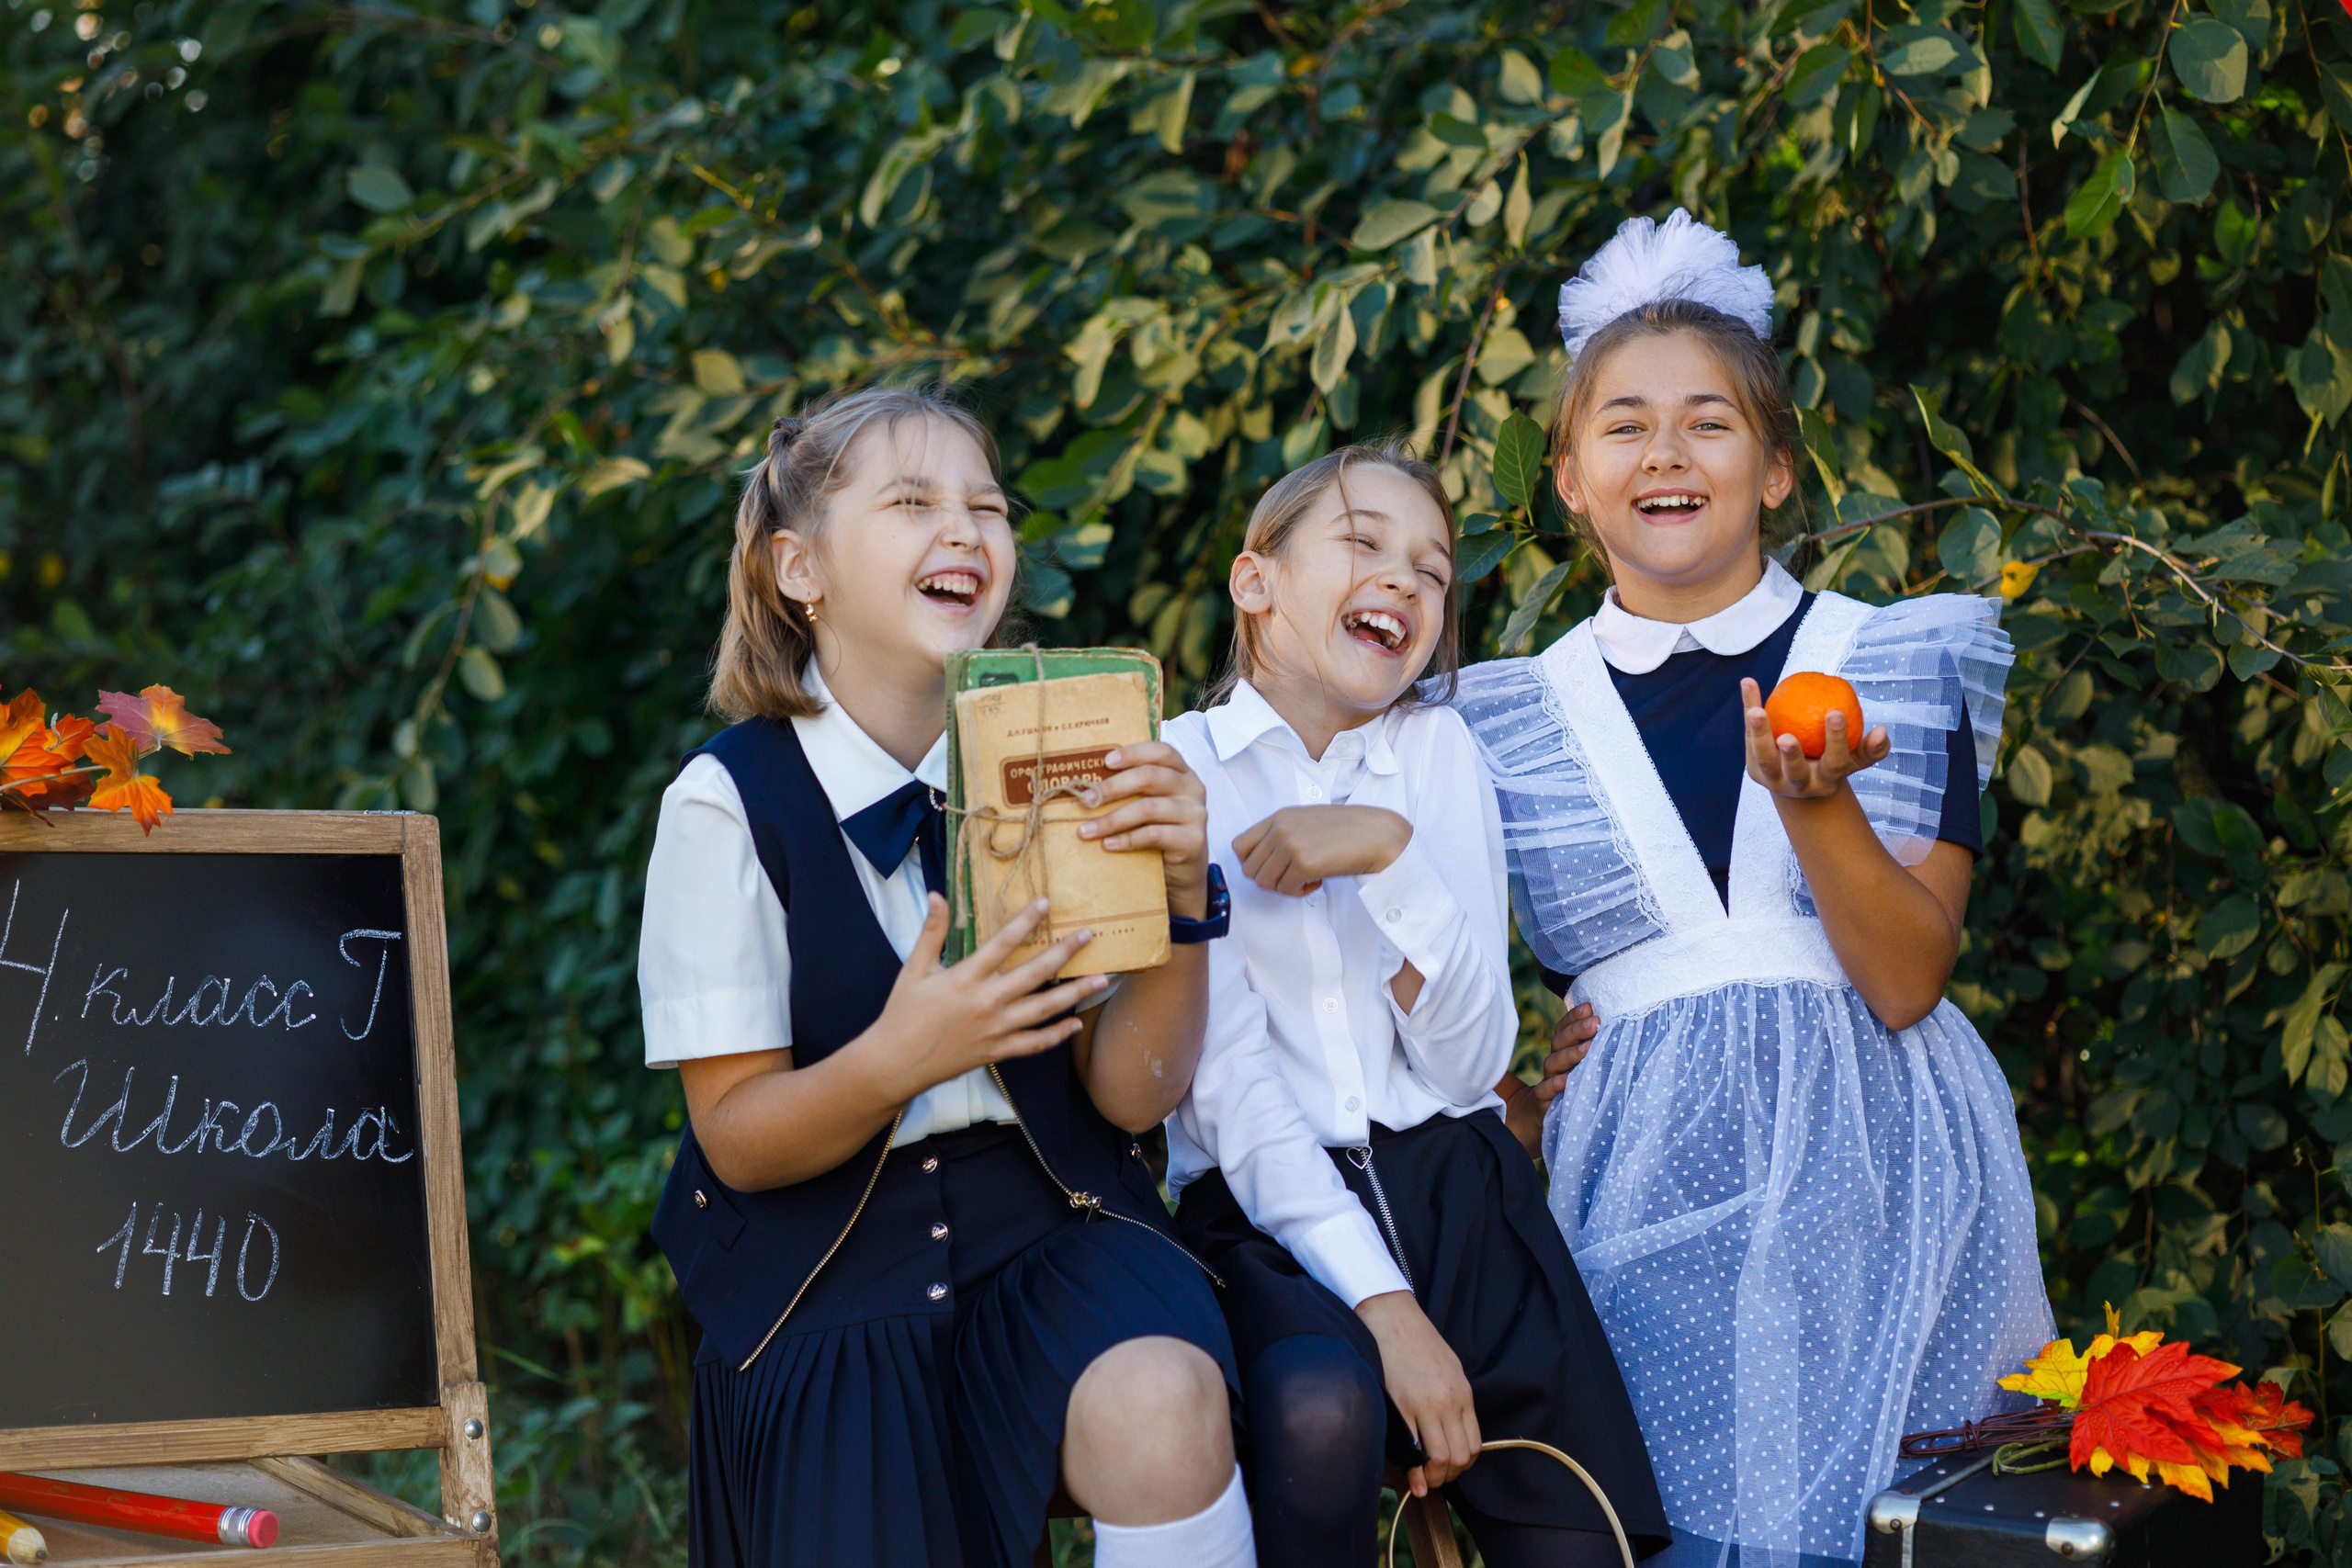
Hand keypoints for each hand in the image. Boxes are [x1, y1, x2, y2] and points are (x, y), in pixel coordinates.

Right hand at [858, 894, 1105, 1103]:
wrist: (896, 1062)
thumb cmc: (903, 1013)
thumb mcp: (913, 968)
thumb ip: (931, 932)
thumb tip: (936, 895)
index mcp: (965, 978)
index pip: (1003, 943)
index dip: (1026, 921)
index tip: (1047, 903)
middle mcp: (986, 1002)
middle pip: (1035, 973)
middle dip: (1064, 952)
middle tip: (1089, 936)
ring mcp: (995, 1029)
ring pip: (1044, 1009)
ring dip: (1075, 993)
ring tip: (1102, 979)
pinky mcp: (998, 1051)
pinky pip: (1034, 1043)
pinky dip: (1057, 1035)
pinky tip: (1077, 1023)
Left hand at [1076, 741, 1210, 918]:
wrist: (1183, 870)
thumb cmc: (1160, 830)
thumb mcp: (1150, 803)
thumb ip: (1132, 789)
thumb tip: (1087, 785)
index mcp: (1182, 772)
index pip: (1161, 752)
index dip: (1133, 753)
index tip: (1106, 762)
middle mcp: (1193, 788)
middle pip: (1150, 777)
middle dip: (1113, 787)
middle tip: (1086, 800)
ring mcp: (1196, 813)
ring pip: (1148, 808)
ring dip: (1112, 820)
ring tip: (1086, 830)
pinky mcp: (1193, 839)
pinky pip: (1153, 835)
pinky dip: (1126, 839)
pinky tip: (1107, 844)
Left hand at [1231, 805, 1411, 896]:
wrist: (1376, 836)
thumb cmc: (1345, 831)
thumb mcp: (1306, 822)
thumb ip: (1280, 835)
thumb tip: (1258, 864)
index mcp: (1278, 817)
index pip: (1239, 846)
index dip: (1251, 863)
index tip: (1271, 868)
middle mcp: (1280, 829)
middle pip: (1249, 869)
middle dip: (1269, 880)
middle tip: (1292, 878)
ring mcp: (1291, 845)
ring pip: (1265, 883)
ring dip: (1284, 888)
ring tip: (1306, 879)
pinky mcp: (1305, 863)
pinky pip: (1286, 890)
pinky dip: (1300, 893)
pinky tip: (1318, 882)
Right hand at [1355, 1291, 1478, 1494]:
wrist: (1392, 1317)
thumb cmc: (1420, 1342)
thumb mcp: (1450, 1369)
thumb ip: (1455, 1401)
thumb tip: (1452, 1432)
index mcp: (1463, 1394)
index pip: (1473, 1445)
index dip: (1462, 1465)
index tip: (1449, 1468)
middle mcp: (1448, 1403)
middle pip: (1458, 1457)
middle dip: (1447, 1476)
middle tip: (1434, 1478)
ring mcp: (1424, 1405)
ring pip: (1438, 1458)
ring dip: (1430, 1476)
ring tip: (1421, 1477)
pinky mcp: (1400, 1404)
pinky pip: (1410, 1446)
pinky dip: (1410, 1464)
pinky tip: (1406, 1468)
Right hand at [1536, 1002, 1599, 1106]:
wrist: (1543, 1112)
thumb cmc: (1577, 1086)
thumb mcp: (1587, 1067)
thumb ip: (1599, 1050)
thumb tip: (1625, 1031)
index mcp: (1564, 1050)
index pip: (1564, 1028)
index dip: (1574, 1016)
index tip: (1590, 1007)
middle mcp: (1555, 1062)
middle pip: (1559, 1041)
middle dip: (1577, 1030)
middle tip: (1594, 1023)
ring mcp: (1548, 1080)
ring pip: (1553, 1062)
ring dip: (1570, 1054)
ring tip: (1588, 1048)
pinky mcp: (1543, 1100)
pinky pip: (1546, 1089)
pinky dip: (1555, 1083)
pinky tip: (1566, 1079)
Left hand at [1741, 676, 1890, 798]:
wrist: (1803, 786)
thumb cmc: (1835, 762)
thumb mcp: (1856, 758)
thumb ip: (1872, 747)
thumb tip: (1881, 730)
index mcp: (1826, 781)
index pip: (1834, 762)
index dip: (1836, 740)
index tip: (1836, 713)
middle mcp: (1798, 785)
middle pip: (1794, 772)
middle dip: (1791, 755)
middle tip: (1786, 737)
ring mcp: (1773, 779)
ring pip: (1764, 759)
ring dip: (1758, 735)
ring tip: (1756, 711)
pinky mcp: (1754, 769)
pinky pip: (1749, 736)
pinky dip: (1749, 708)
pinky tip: (1749, 683)